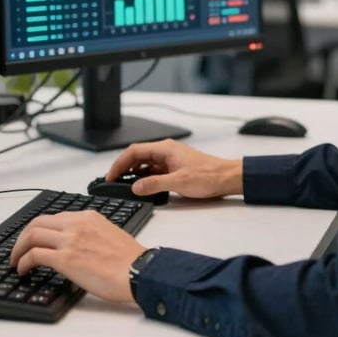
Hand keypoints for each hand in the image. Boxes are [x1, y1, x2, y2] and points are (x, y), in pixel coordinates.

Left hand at [10, 211, 145, 302]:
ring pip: (32, 235)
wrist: (138, 271)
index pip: (54, 217)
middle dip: (23, 237)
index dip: (38, 229)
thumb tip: (76, 245)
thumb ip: (90, 233)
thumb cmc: (130, 260)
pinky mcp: (66, 259)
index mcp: (88, 217)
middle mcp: (77, 224)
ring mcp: (70, 240)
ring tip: (16, 261)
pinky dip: (23, 261)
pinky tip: (23, 270)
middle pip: (37, 222)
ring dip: (19, 249)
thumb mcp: (109, 234)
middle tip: (18, 250)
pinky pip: (34, 255)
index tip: (33, 240)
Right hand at [106, 138, 242, 199]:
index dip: (119, 163)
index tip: (110, 175)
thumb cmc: (208, 176)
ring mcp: (171, 158)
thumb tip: (135, 187)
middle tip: (113, 181)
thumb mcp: (178, 182)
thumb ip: (154, 184)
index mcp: (165, 149)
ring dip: (134, 172)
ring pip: (146, 163)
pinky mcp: (175, 167)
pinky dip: (145, 176)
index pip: (134, 151)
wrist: (227, 178)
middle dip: (124, 167)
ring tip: (125, 184)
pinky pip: (154, 169)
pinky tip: (143, 186)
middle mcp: (166, 151)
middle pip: (138, 156)